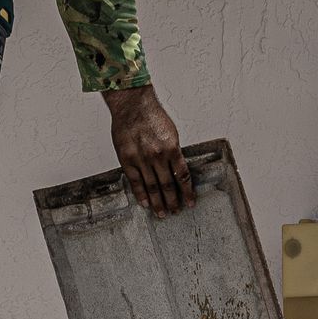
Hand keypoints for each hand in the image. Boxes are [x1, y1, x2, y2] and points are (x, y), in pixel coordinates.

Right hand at [106, 83, 191, 213]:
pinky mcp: (127, 159)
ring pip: (152, 187)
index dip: (187, 192)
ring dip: (157, 202)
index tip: (190, 202)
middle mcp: (157, 156)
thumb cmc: (153, 116)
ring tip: (161, 213)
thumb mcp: (171, 133)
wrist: (133, 105)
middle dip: (173, 201)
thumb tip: (176, 171)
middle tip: (175, 211)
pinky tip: (145, 203)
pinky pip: (135, 181)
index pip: (182, 176)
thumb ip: (173, 153)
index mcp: (172, 148)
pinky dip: (141, 194)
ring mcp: (141, 159)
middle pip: (167, 185)